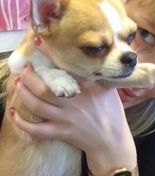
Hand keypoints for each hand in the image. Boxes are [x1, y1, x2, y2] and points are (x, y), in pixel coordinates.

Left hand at [8, 65, 136, 174]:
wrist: (112, 140)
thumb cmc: (112, 112)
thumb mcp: (109, 89)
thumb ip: (98, 76)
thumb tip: (89, 62)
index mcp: (87, 88)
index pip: (66, 67)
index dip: (49, 54)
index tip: (38, 42)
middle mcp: (73, 102)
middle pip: (44, 88)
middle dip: (29, 77)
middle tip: (24, 68)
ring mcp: (65, 118)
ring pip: (37, 106)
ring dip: (23, 93)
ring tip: (18, 83)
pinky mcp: (61, 132)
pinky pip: (37, 130)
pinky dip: (22, 123)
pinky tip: (13, 113)